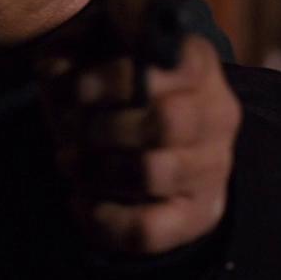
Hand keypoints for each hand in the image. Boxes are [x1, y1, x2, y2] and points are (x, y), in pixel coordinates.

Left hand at [43, 35, 240, 255]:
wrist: (152, 138)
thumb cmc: (114, 89)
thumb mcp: (89, 52)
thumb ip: (73, 50)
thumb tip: (63, 79)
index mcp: (198, 64)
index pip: (176, 67)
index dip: (120, 80)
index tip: (81, 89)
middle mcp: (217, 115)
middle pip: (167, 122)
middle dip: (104, 128)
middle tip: (73, 129)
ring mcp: (213, 168)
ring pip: (153, 174)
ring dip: (96, 170)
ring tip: (70, 161)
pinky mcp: (198, 215)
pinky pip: (149, 229)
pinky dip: (105, 220)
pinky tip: (82, 202)